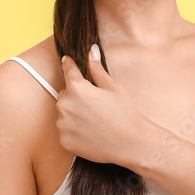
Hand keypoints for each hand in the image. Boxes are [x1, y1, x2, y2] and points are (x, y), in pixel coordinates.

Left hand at [55, 45, 152, 167]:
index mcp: (76, 88)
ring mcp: (63, 125)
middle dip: (76, 95)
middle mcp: (65, 105)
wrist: (131, 144)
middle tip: (95, 104)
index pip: (68, 70)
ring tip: (94, 120)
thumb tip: (91, 51)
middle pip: (65, 94)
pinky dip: (74, 130)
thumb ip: (97, 69)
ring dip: (74, 113)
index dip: (69, 65)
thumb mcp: (112, 87)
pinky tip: (91, 132)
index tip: (67, 62)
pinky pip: (65, 130)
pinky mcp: (64, 141)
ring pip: (64, 113)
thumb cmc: (124, 114)